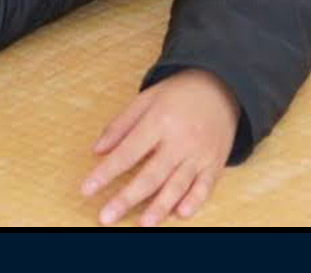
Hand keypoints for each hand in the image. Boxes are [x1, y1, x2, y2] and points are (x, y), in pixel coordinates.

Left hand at [82, 69, 239, 225]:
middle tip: (106, 217)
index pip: (128, 152)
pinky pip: (206, 186)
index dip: (106, 172)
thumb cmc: (180, 94)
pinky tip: (181, 213)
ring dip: (160, 206)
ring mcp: (200, 153)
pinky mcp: (216, 162)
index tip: (87, 189)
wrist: (223, 85)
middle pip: (152, 174)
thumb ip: (121, 124)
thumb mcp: (147, 98)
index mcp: (160, 120)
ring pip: (178, 184)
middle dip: (127, 198)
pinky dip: (195, 201)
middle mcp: (181, 139)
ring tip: (143, 223)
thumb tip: (97, 150)